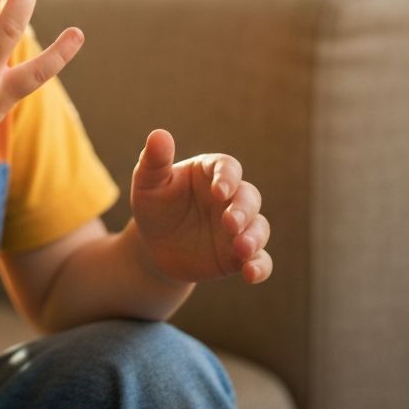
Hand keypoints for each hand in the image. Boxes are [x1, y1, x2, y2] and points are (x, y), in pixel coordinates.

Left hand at [129, 129, 271, 284]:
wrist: (153, 246)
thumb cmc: (153, 205)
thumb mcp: (148, 183)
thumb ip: (155, 160)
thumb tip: (159, 134)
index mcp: (211, 172)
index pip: (228, 167)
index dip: (227, 177)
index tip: (218, 190)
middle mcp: (230, 198)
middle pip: (249, 197)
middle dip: (243, 210)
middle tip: (230, 223)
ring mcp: (238, 227)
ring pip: (259, 227)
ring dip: (254, 237)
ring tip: (241, 249)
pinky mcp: (239, 255)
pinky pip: (260, 260)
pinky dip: (260, 266)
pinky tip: (251, 274)